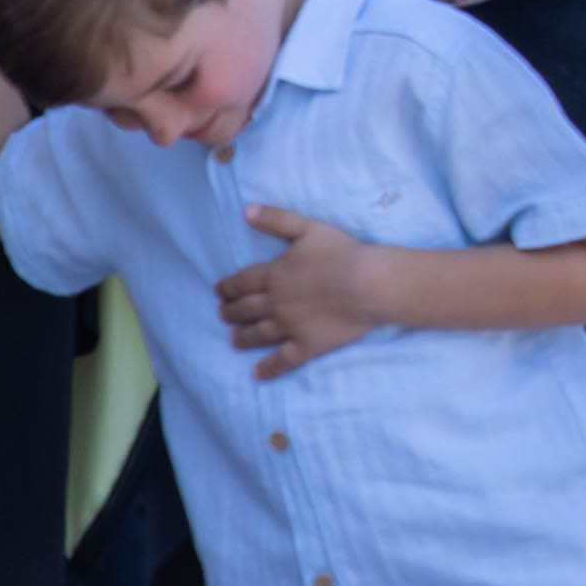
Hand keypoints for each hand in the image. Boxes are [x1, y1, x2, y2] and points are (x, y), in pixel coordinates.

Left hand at [223, 202, 411, 367]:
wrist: (367, 284)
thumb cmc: (341, 253)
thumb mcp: (307, 228)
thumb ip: (276, 219)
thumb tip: (246, 210)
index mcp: (274, 274)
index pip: (243, 282)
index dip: (228, 287)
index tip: (219, 292)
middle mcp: (276, 302)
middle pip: (246, 309)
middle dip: (232, 312)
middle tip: (223, 314)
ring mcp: (289, 326)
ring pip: (259, 333)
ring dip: (243, 337)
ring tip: (233, 340)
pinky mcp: (306, 345)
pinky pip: (283, 360)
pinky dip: (269, 368)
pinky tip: (258, 374)